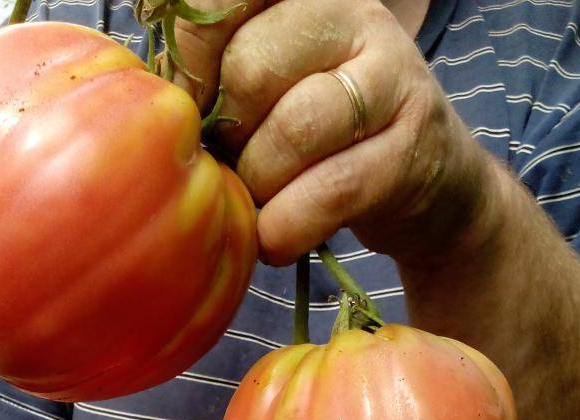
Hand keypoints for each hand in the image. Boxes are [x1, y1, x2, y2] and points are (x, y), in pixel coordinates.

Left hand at [173, 0, 490, 267]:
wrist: (429, 187)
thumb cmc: (323, 139)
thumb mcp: (271, 88)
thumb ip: (217, 72)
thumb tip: (151, 95)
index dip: (191, 58)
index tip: (190, 107)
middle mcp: (355, 15)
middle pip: (251, 69)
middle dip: (227, 136)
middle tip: (235, 165)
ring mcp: (392, 78)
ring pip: (293, 129)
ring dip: (260, 184)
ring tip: (261, 202)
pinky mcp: (411, 149)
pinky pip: (329, 190)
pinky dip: (288, 225)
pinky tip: (277, 237)